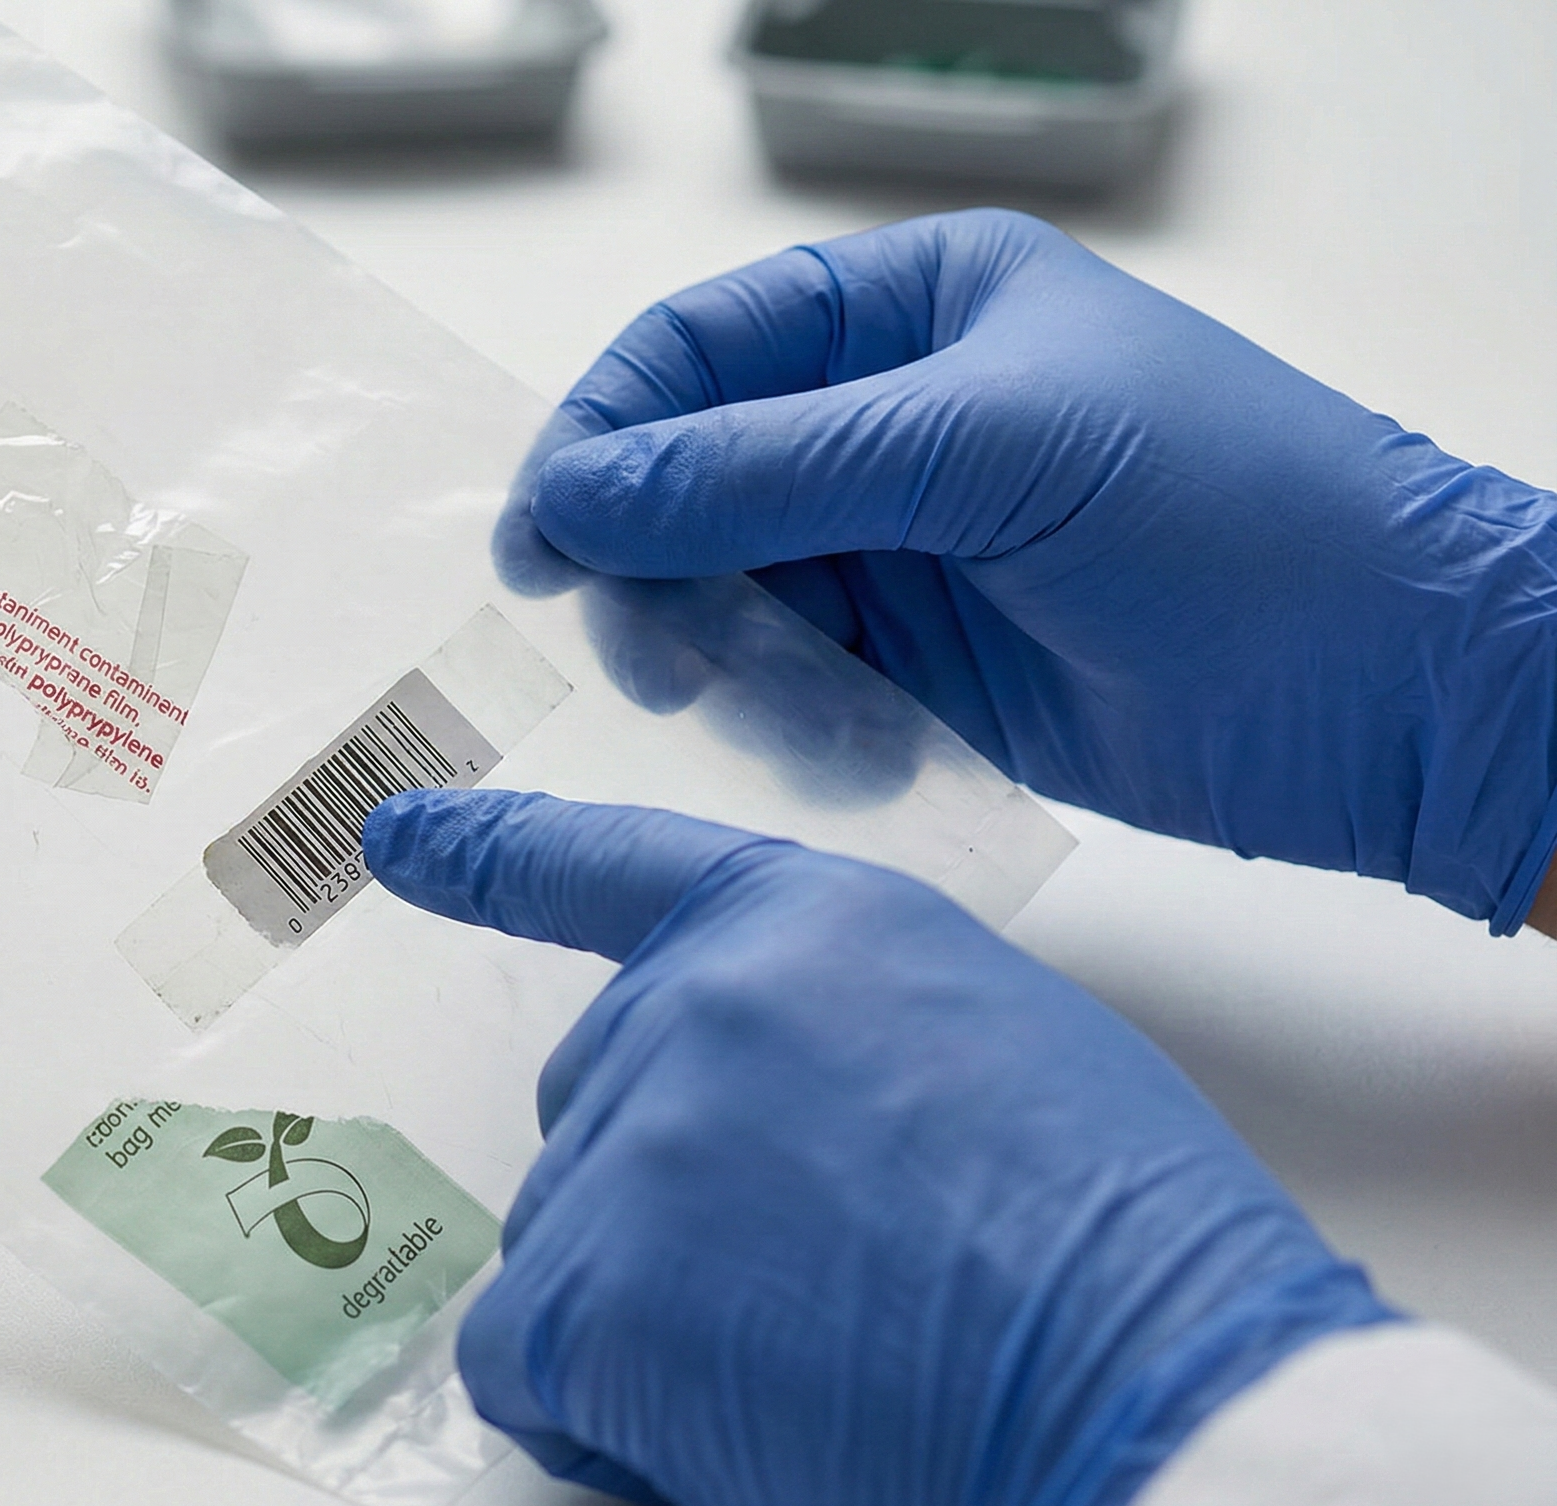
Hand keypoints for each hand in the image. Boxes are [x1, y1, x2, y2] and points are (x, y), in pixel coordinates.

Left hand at [363, 788, 1394, 1505]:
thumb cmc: (1127, 1247)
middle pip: (592, 1107)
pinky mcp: (586, 1289)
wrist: (1158, 1389)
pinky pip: (519, 1358)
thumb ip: (837, 1035)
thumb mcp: (993, 1044)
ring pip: (563, 1244)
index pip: (612, 867)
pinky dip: (598, 1410)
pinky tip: (729, 1426)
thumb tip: (772, 1125)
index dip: (496, 856)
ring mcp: (631, 1144)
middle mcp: (694, 1005)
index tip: (400, 838)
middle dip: (664, 1205)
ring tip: (814, 1364)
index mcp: (804, 923)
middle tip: (814, 1288)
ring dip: (648, 1320)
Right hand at [510, 209, 1556, 932]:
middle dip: (651, 568)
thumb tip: (575, 495)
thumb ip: (762, 473)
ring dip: (722, 663)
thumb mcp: (982, 455)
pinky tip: (855, 755)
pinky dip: (792, 731)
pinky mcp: (929, 672)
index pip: (701, 348)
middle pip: (690, 481)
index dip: (605, 434)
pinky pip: (795, 691)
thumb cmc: (1230, 519)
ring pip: (729, 598)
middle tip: (646, 656)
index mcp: (916, 310)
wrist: (1400, 697)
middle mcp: (895, 420)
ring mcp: (910, 549)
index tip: (545, 537)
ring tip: (771, 714)